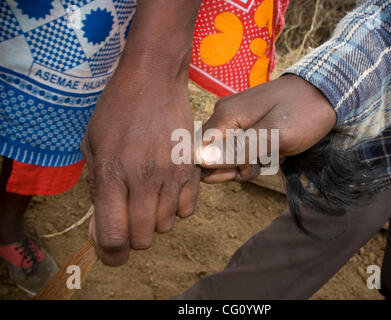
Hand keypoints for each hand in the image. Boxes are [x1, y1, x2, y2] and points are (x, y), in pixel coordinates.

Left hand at [82, 78, 199, 265]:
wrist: (153, 80)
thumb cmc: (117, 110)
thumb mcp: (91, 145)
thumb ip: (96, 186)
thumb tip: (104, 221)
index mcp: (111, 173)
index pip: (113, 235)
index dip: (111, 253)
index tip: (111, 251)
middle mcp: (143, 179)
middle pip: (142, 237)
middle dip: (132, 238)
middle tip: (127, 221)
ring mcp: (171, 175)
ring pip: (165, 225)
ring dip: (153, 220)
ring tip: (147, 197)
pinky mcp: (191, 169)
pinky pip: (188, 209)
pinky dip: (176, 208)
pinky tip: (167, 190)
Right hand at [197, 74, 335, 182]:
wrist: (327, 94)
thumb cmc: (303, 113)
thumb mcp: (275, 136)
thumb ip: (238, 149)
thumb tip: (201, 160)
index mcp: (226, 116)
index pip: (199, 151)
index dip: (216, 168)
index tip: (243, 169)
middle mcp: (225, 116)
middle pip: (212, 155)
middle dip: (235, 168)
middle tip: (260, 164)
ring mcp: (236, 120)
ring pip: (228, 155)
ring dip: (248, 164)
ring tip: (271, 157)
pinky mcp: (248, 124)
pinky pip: (241, 149)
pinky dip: (255, 157)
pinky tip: (273, 154)